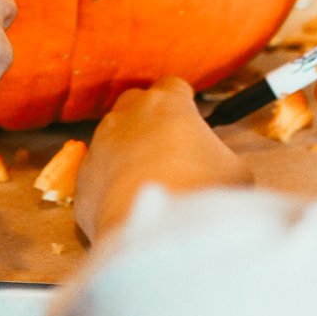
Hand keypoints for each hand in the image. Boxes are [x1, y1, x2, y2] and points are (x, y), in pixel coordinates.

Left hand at [74, 77, 249, 241]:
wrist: (155, 229)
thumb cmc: (202, 190)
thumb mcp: (235, 171)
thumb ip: (220, 158)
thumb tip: (215, 168)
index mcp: (166, 103)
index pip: (172, 86)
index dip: (181, 100)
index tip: (189, 115)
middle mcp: (126, 116)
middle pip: (134, 103)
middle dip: (149, 118)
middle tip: (169, 147)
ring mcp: (98, 146)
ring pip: (111, 139)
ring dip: (127, 152)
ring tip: (149, 182)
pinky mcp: (81, 180)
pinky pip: (98, 176)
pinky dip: (110, 186)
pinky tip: (129, 207)